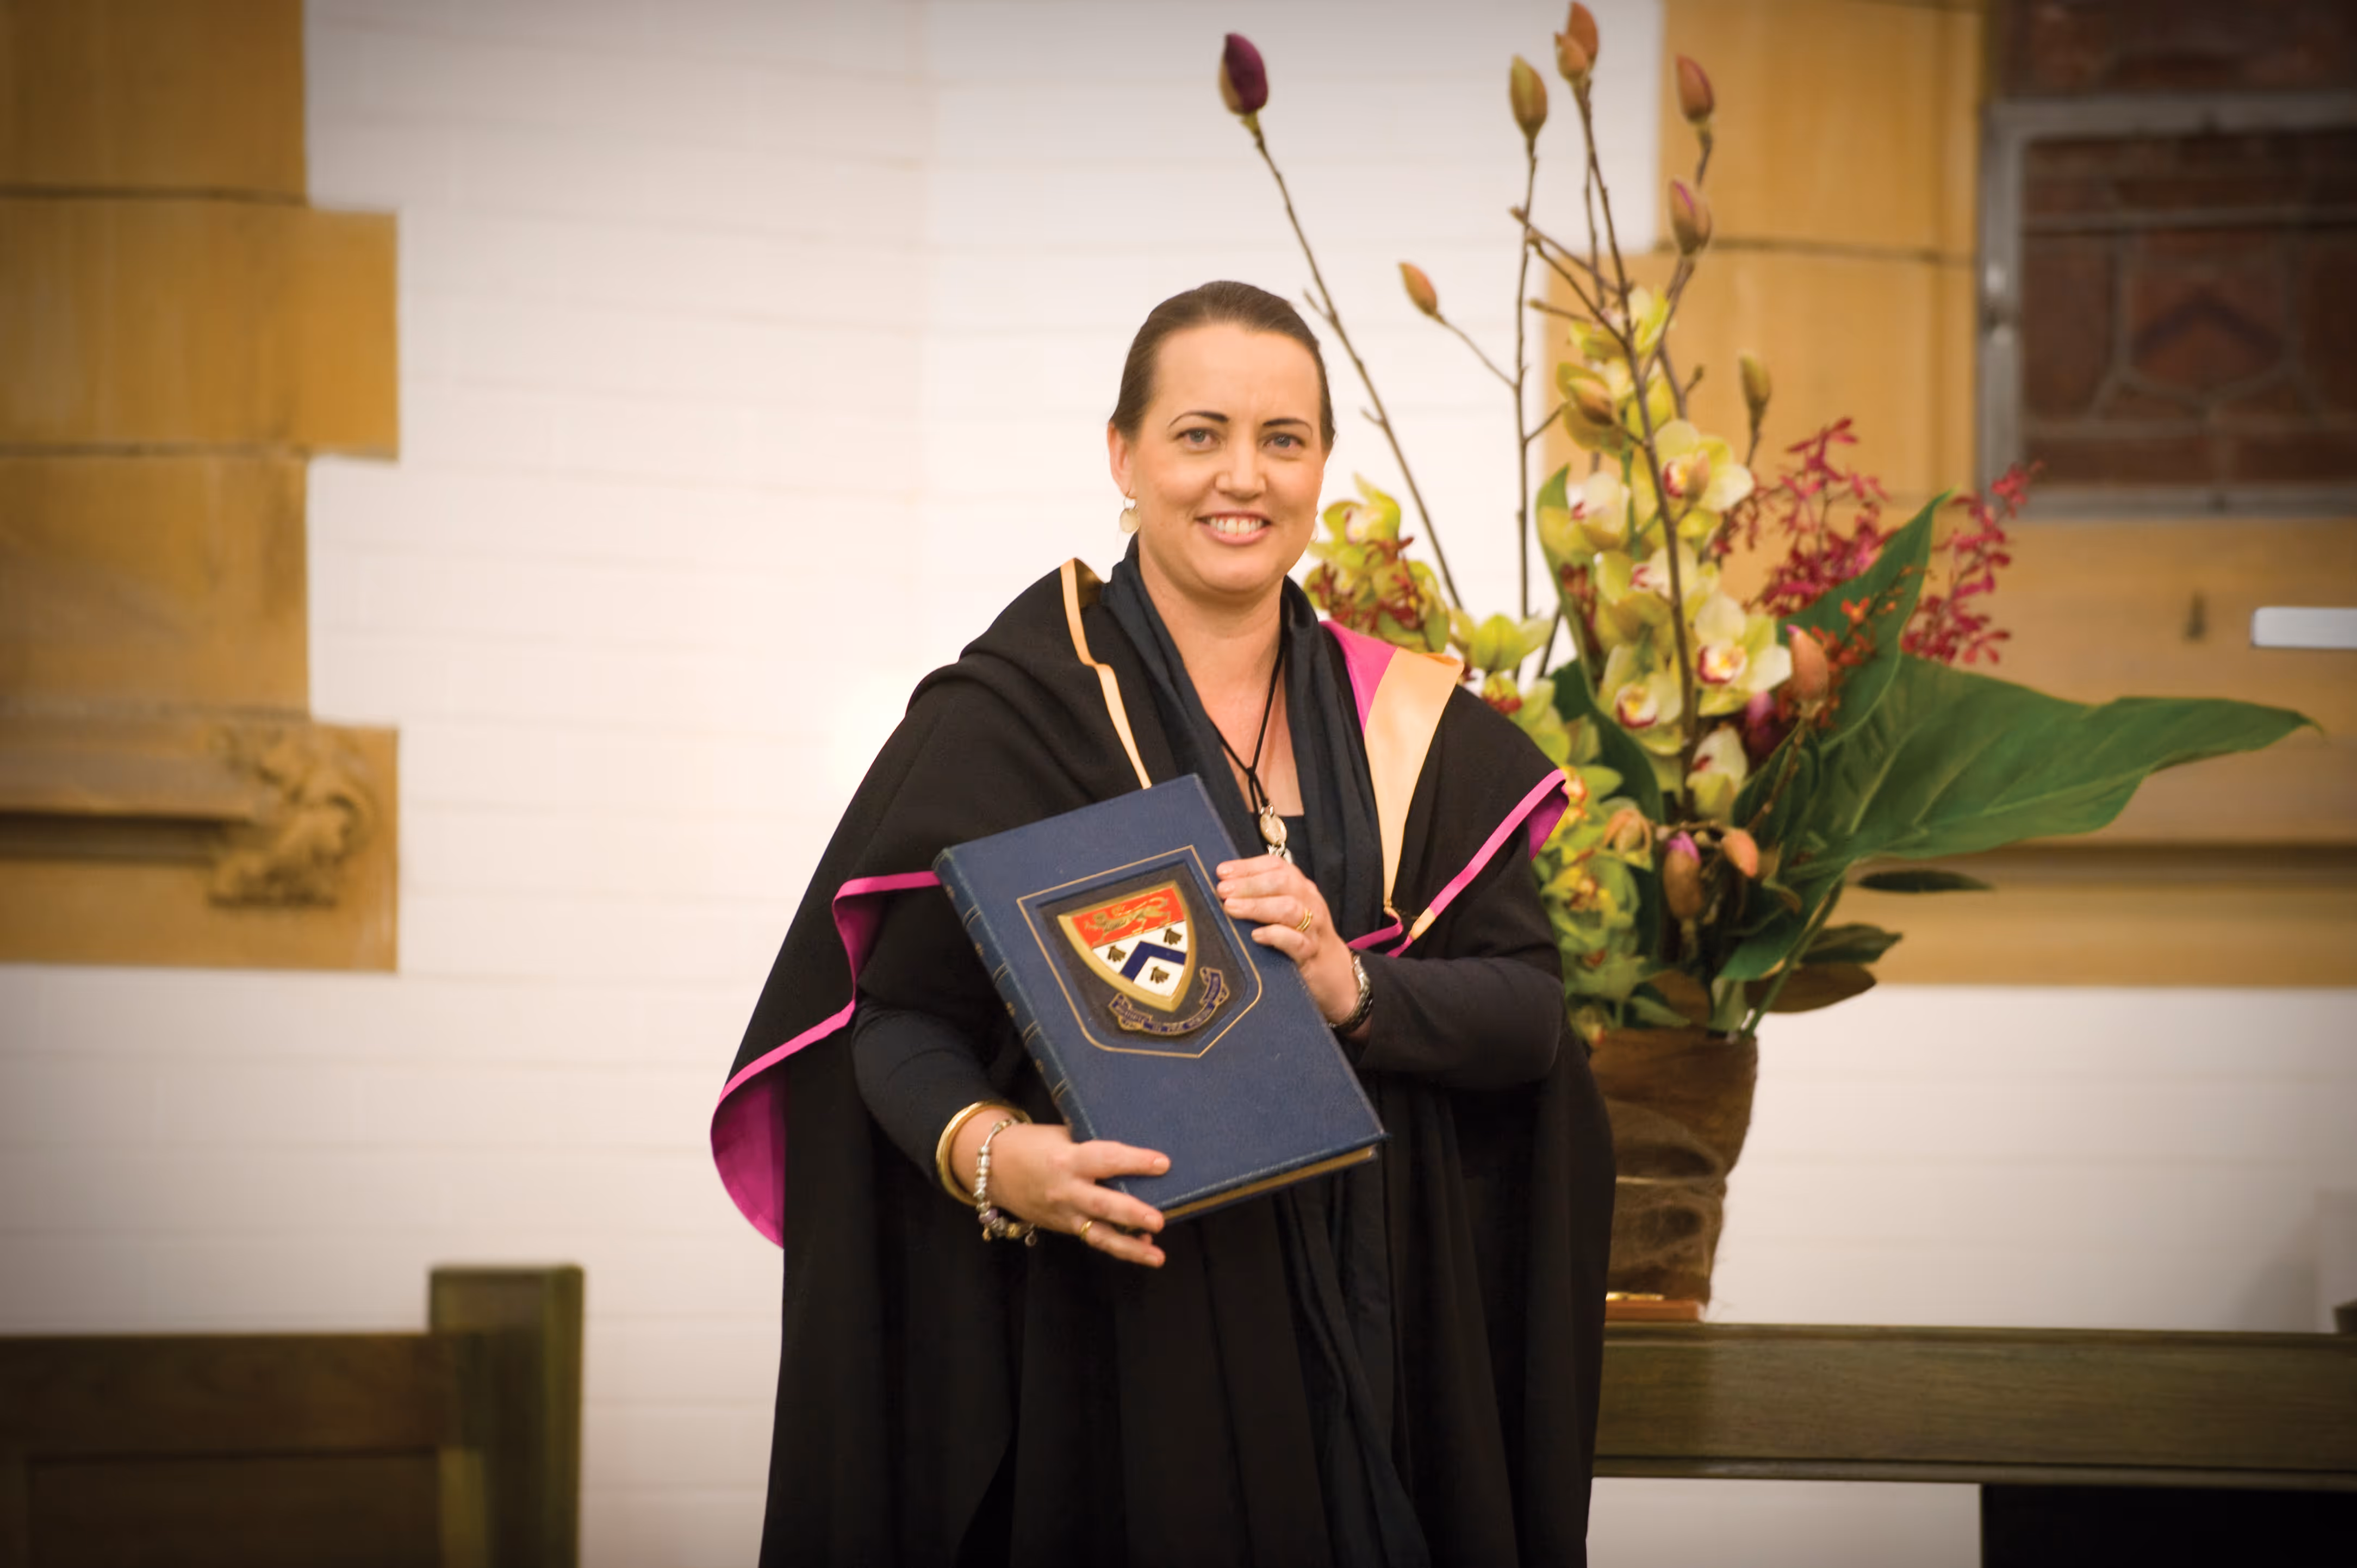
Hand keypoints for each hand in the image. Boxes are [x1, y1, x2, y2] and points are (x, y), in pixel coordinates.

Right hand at [952, 1119, 1168, 1267]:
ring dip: (1130, 1247)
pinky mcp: (1063, 1227)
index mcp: (1066, 1159)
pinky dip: (1117, 1244)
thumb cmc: (1033, 1144)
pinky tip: (1142, 1248)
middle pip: (1102, 1204)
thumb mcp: (1062, 1136)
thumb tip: (1132, 1152)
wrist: (993, 1168)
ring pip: (1099, 1234)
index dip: (1134, 1161)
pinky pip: (1092, 1238)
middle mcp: (1066, 1190)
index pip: (1105, 1159)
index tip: (1163, 1163)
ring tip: (1157, 1255)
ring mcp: (1064, 1213)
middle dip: (1131, 1213)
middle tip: (1159, 1220)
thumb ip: (1093, 1146)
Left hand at [1216, 852, 1363, 1034]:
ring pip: (1289, 908)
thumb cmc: (1299, 937)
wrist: (1333, 973)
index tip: (1221, 872)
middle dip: (1249, 884)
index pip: (1276, 867)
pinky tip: (1256, 936)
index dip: (1248, 866)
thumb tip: (1222, 887)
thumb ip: (1262, 897)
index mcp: (1300, 887)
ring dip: (1257, 906)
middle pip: (1282, 883)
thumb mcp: (1284, 911)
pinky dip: (1276, 936)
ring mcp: (1313, 928)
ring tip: (1231, 908)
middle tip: (1222, 891)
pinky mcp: (1312, 954)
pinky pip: (1297, 941)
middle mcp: (1309, 902)